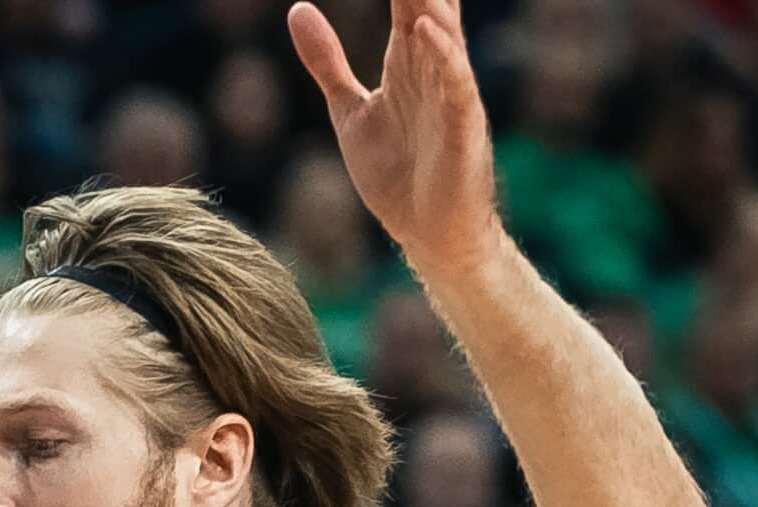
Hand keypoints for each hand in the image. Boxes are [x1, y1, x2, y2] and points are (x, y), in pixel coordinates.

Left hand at [291, 0, 499, 277]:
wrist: (427, 233)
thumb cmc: (396, 171)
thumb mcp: (349, 108)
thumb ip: (327, 59)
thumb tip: (298, 8)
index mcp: (410, 56)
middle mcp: (434, 64)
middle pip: (427, 1)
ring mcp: (450, 93)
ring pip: (442, 32)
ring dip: (428, 1)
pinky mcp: (459, 127)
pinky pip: (452, 85)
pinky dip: (440, 56)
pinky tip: (423, 30)